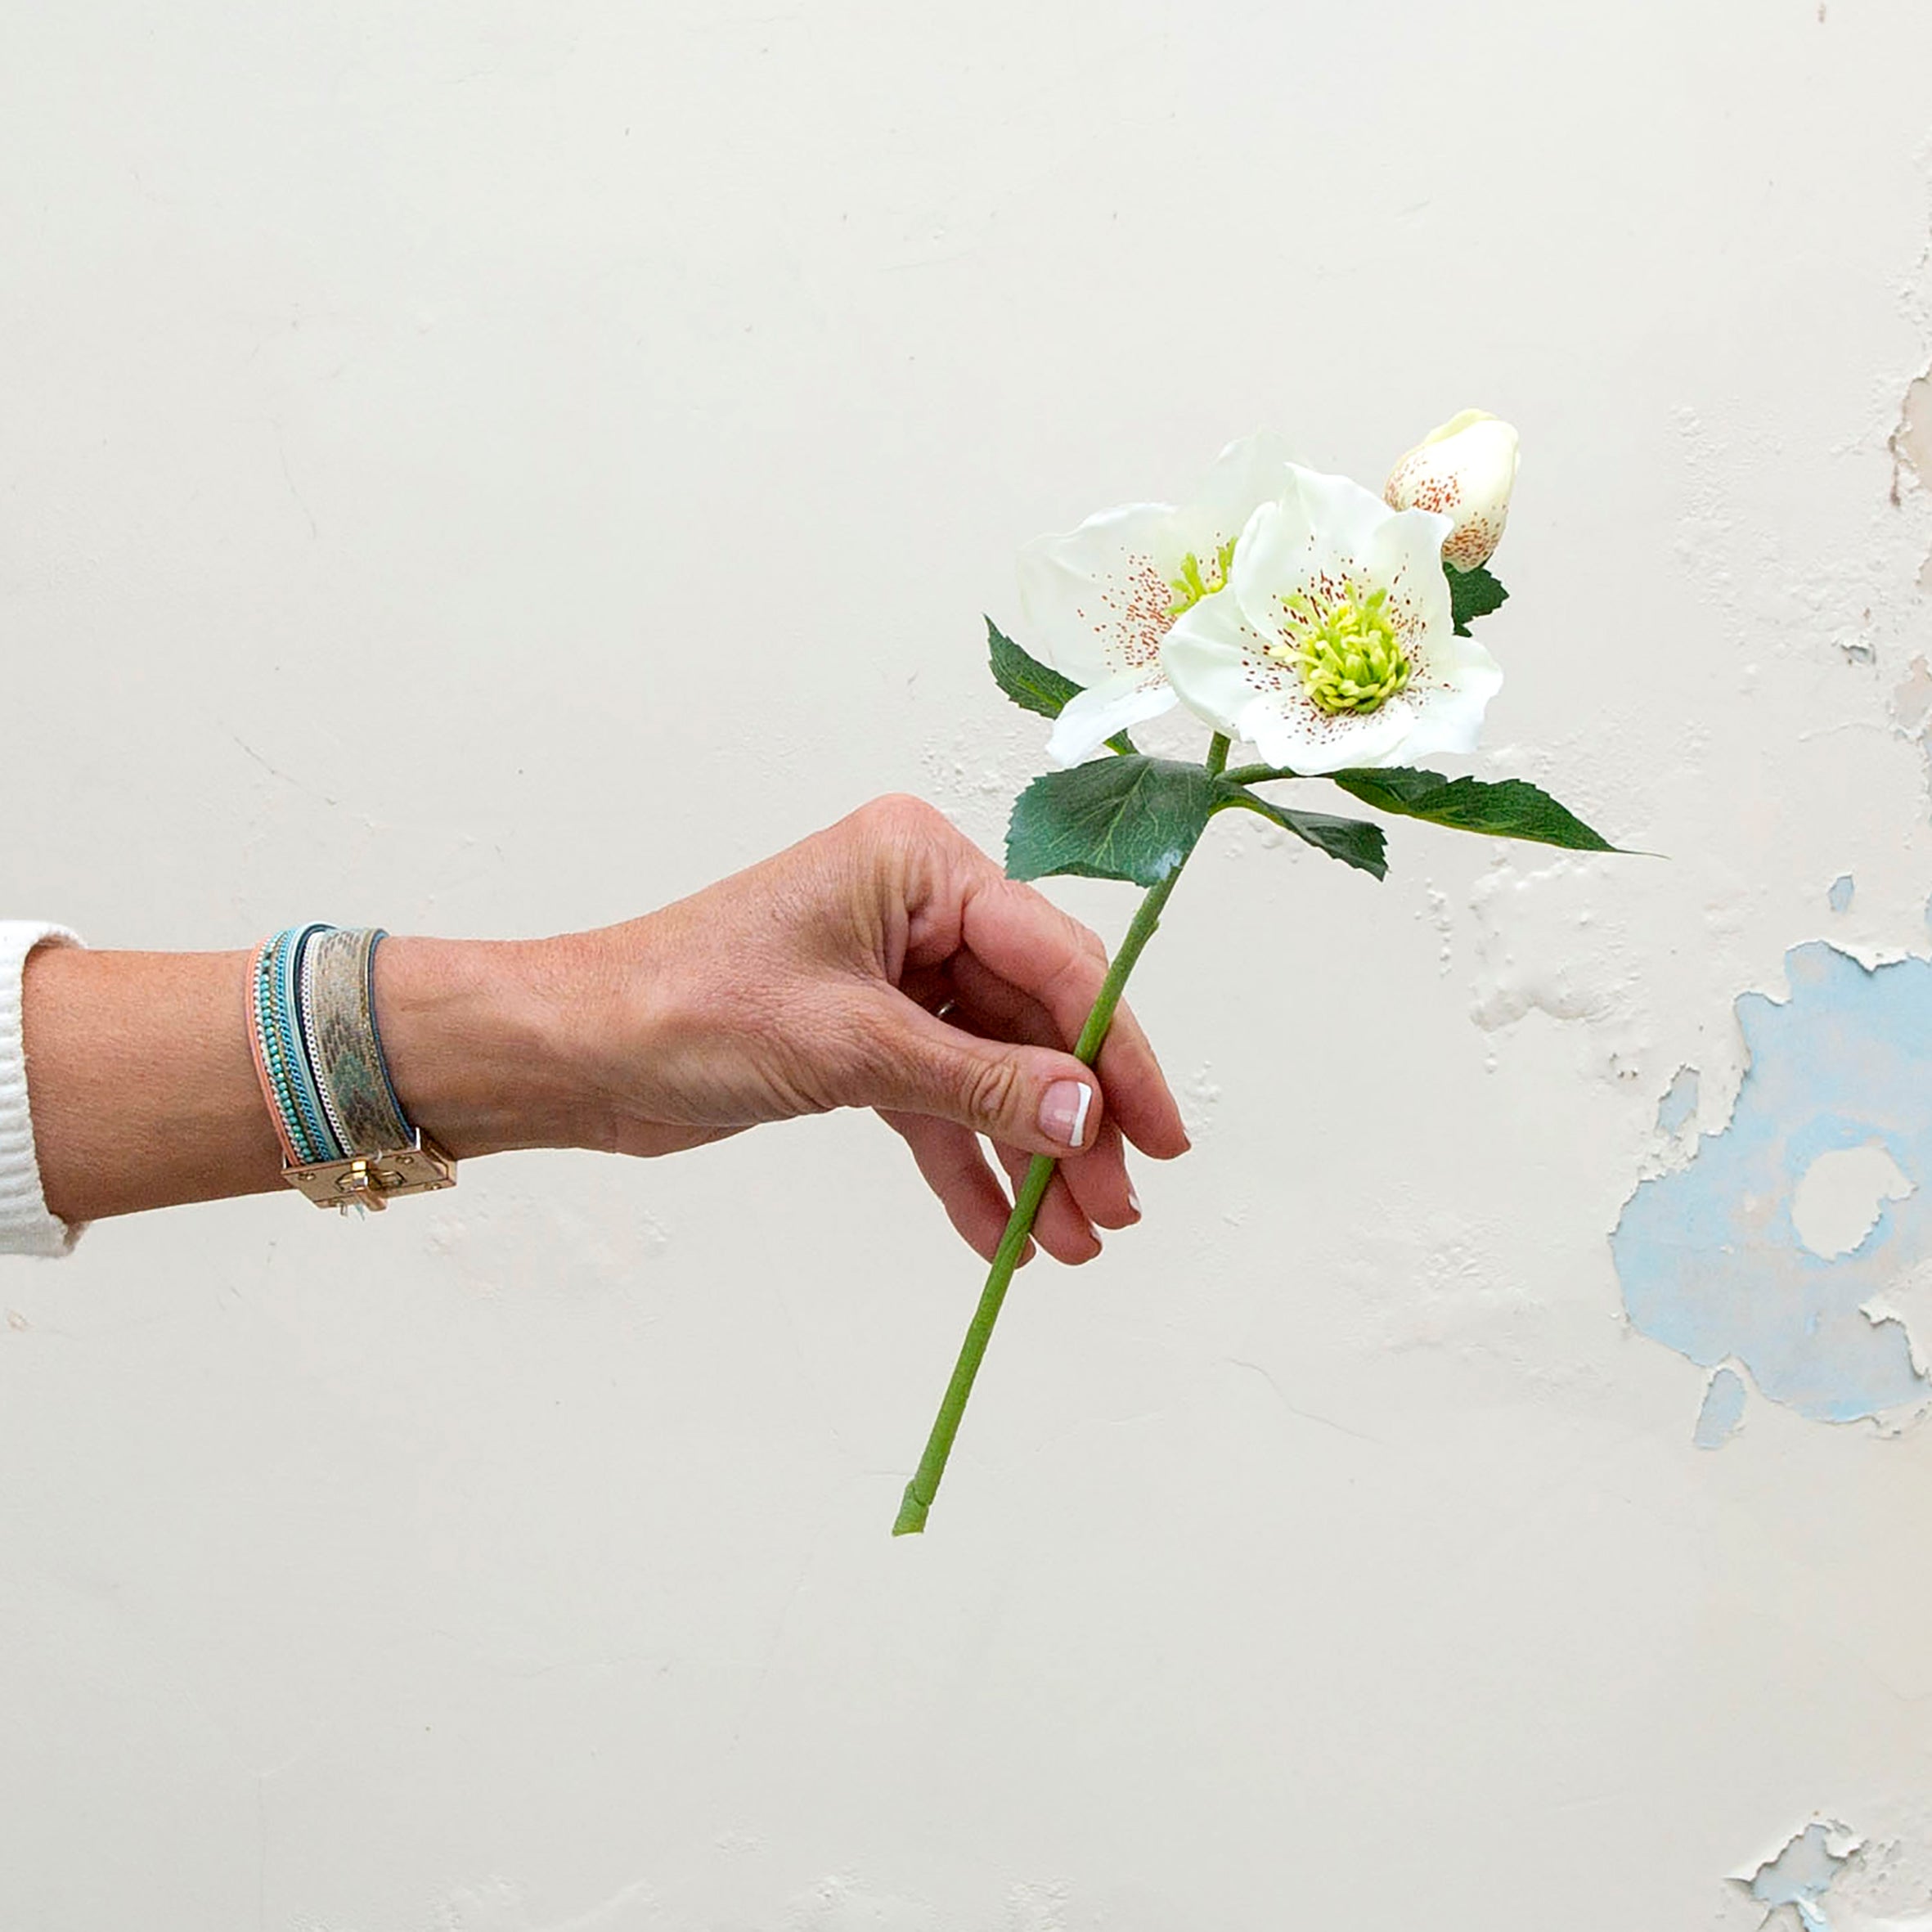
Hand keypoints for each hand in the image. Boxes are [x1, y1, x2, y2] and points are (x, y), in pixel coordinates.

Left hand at [550, 794, 1190, 1263]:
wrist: (574, 1051)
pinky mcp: (860, 1038)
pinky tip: (998, 1234)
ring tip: (1070, 1242)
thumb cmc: (684, 1008)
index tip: (1159, 1134)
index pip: (1053, 959)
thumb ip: (979, 1082)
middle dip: (1072, 1121)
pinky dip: (965, 1165)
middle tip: (1117, 1209)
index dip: (1114, 1052)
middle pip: (1030, 1023)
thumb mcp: (850, 1046)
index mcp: (919, 866)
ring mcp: (890, 976)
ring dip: (1027, 1157)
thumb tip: (1086, 1116)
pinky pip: (936, 1103)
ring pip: (989, 1073)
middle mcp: (915, 910)